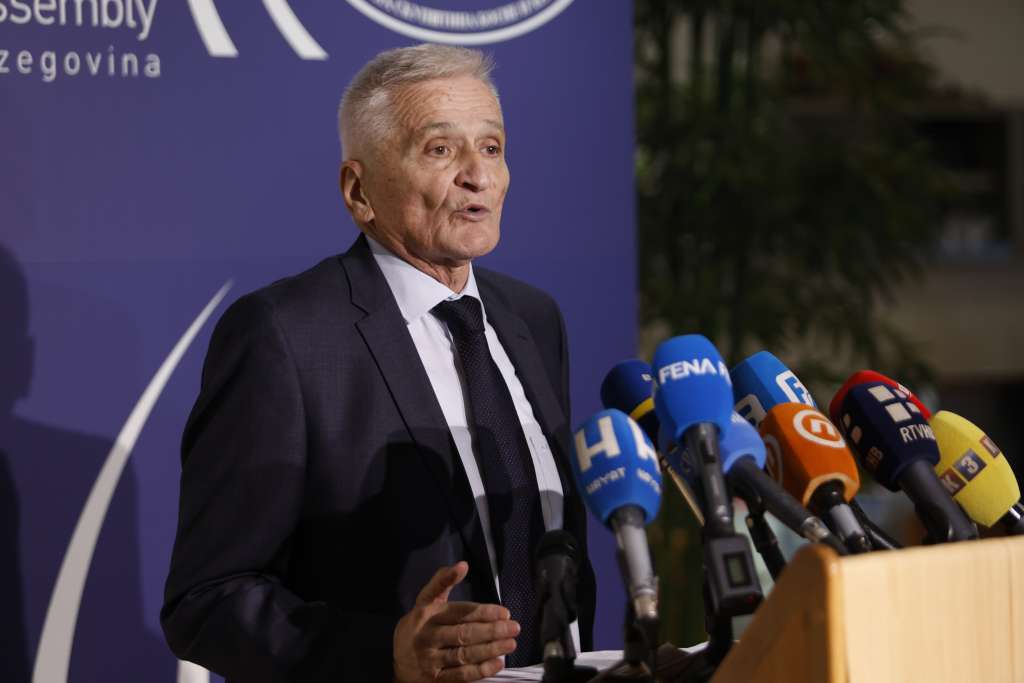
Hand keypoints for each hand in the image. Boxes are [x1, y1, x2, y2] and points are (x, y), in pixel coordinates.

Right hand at [393, 562, 519, 681]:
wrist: (398, 661)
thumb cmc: (419, 625)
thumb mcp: (426, 601)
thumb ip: (443, 582)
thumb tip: (463, 564)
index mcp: (427, 613)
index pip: (459, 612)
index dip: (483, 612)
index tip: (504, 612)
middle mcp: (427, 635)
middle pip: (464, 633)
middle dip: (492, 630)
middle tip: (514, 628)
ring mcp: (430, 658)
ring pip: (464, 654)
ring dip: (490, 649)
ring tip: (510, 644)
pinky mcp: (435, 678)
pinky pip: (461, 674)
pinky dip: (481, 669)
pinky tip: (498, 663)